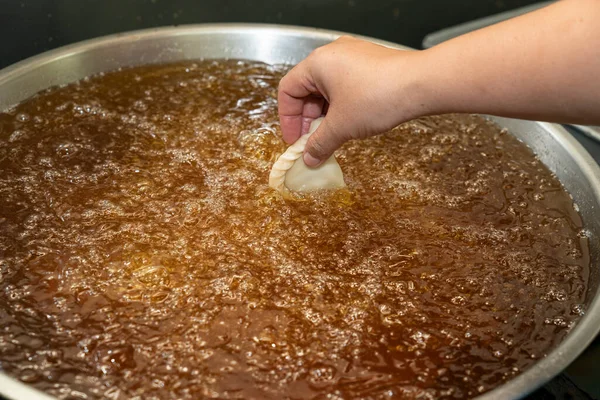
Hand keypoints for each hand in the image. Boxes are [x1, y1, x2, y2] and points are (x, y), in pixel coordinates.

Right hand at [278, 36, 428, 165]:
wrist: (421, 84)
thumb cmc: (378, 97)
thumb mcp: (342, 126)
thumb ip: (320, 143)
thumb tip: (309, 158)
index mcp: (317, 63)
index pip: (288, 90)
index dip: (288, 119)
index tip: (295, 141)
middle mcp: (332, 54)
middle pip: (307, 89)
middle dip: (308, 120)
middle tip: (312, 143)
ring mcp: (353, 56)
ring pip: (327, 89)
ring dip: (325, 116)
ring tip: (332, 137)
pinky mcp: (369, 63)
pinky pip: (345, 86)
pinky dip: (341, 106)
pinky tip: (349, 124)